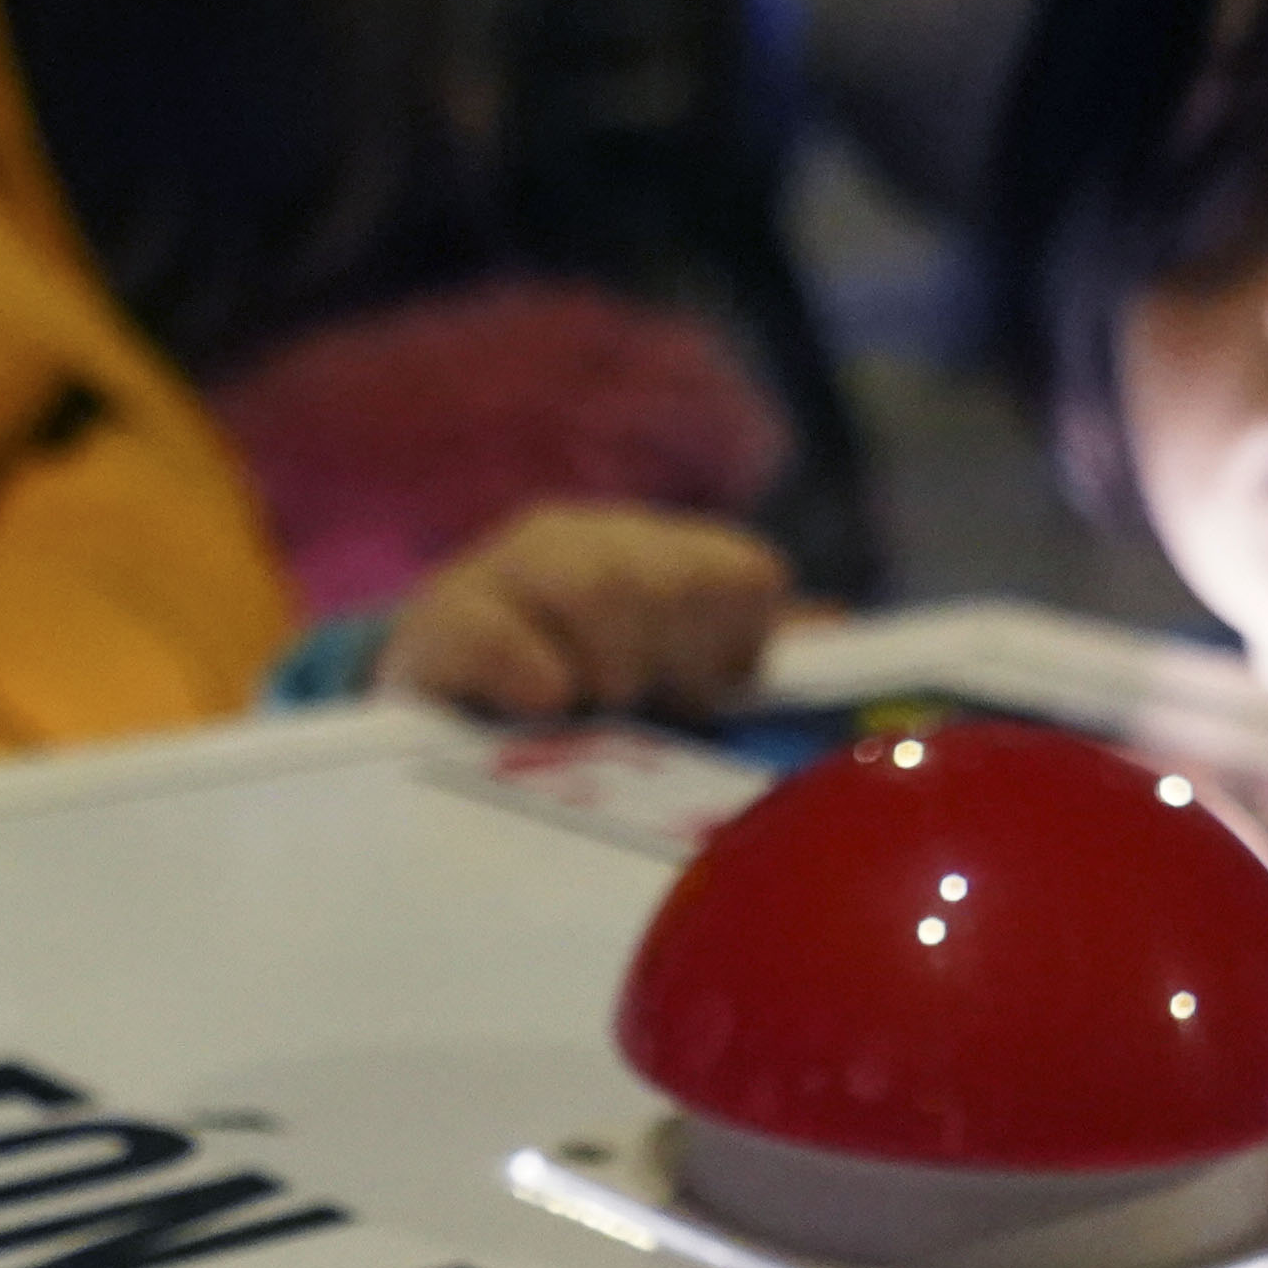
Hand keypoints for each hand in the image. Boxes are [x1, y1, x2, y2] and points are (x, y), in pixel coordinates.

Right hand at [377, 507, 791, 723]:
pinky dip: (527, 666)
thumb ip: (743, 657)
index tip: (706, 700)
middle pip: (671, 578)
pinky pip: (490, 628)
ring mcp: (508, 570)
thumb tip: (833, 625)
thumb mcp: (670, 692)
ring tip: (587, 709)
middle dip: (669, 658)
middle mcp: (588, 541)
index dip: (737, 649)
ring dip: (610, 663)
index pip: (742, 576)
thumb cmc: (577, 718)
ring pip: (595, 583)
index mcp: (658, 556)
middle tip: (638, 706)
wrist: (434, 727)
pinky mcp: (439, 621)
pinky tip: (545, 701)